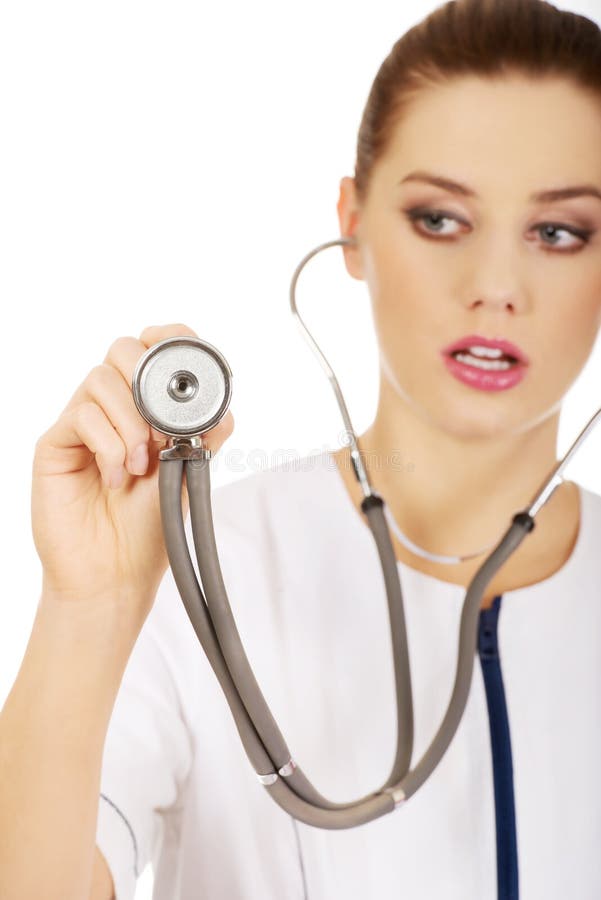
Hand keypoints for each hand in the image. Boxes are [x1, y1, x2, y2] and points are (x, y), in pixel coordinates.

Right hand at [31, 323, 233, 621]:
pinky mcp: (56, 444)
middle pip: (121, 350)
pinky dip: (109, 444)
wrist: (115, 574)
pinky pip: (81, 415)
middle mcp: (112, 409)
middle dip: (148, 382)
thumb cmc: (149, 528)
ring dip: (131, 422)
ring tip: (141, 466)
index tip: (181, 349)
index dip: (167, 339)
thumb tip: (224, 408)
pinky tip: (116, 477)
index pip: (151, 351)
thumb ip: (204, 437)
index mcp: (145, 409)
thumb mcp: (187, 475)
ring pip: (100, 379)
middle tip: (162, 430)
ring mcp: (82, 423)